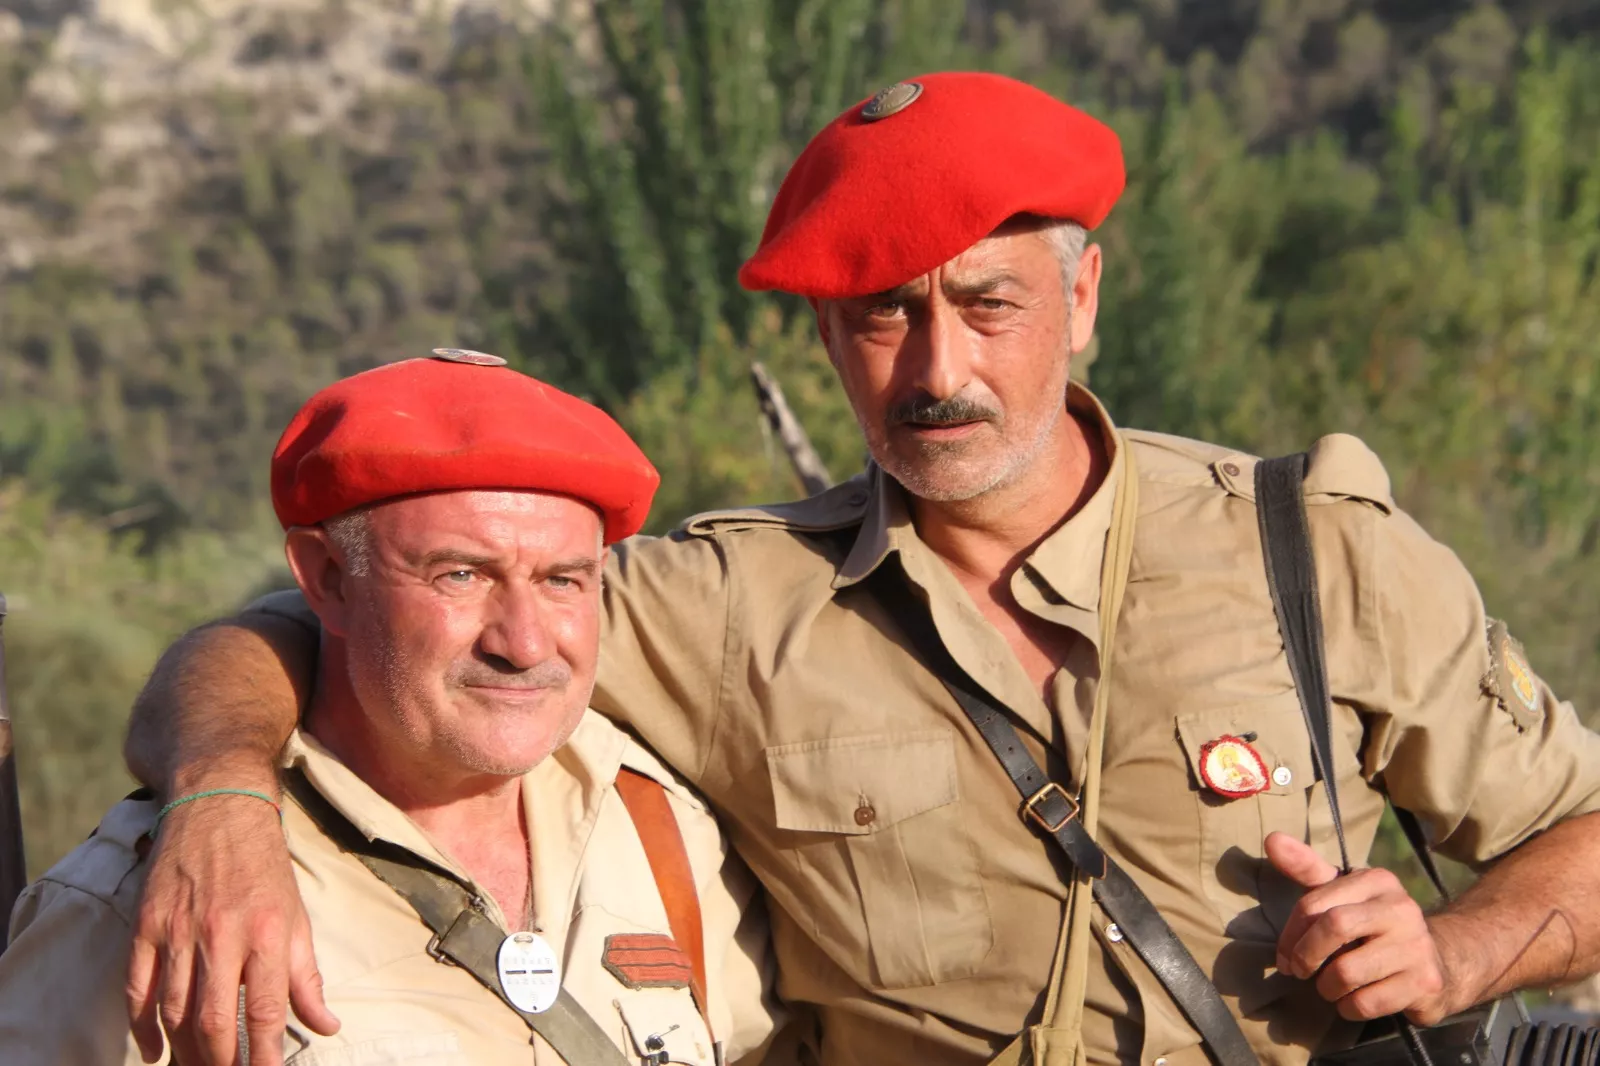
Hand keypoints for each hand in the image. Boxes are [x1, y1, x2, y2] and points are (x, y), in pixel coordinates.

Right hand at [126, 791, 339, 1064]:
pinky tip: (155, 1049)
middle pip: (215, 1020)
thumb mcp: (297, 916)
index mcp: (269, 931)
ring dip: (184, 1051)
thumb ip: (307, 976)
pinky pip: (137, 989)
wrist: (219, 804)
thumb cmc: (264, 865)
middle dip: (221, 1062)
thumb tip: (328, 1025)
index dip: (266, 1054)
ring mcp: (179, 930)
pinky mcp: (147, 924)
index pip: (267, 1010)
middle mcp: (222, 934)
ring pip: (174, 1011)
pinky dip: (142, 1026)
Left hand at [1265, 832, 1452, 1023]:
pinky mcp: (1425, 983)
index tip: (1284, 956)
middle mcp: (1402, 908)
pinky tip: (1353, 1001)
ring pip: (1347, 972)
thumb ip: (1307, 869)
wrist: (1440, 961)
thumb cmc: (1373, 924)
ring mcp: (1417, 946)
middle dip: (1306, 955)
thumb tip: (1272, 839)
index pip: (1316, 902)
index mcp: (1378, 880)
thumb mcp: (1344, 893)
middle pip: (1334, 927)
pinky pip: (1368, 1003)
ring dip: (1327, 988)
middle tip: (1299, 972)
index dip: (1290, 933)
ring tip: (1329, 987)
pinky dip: (1349, 1008)